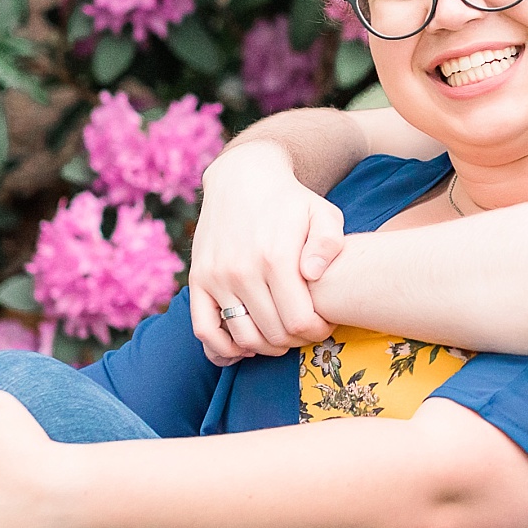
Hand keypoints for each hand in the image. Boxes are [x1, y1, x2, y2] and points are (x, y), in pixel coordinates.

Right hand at [188, 141, 343, 362]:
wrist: (243, 178)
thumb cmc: (291, 202)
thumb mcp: (323, 212)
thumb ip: (329, 243)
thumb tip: (313, 274)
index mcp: (276, 258)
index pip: (299, 321)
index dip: (316, 332)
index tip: (323, 325)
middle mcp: (242, 271)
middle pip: (274, 334)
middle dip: (295, 340)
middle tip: (305, 330)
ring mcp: (216, 276)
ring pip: (243, 337)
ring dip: (266, 347)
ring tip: (281, 335)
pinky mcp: (198, 279)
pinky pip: (205, 330)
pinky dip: (224, 349)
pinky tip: (244, 347)